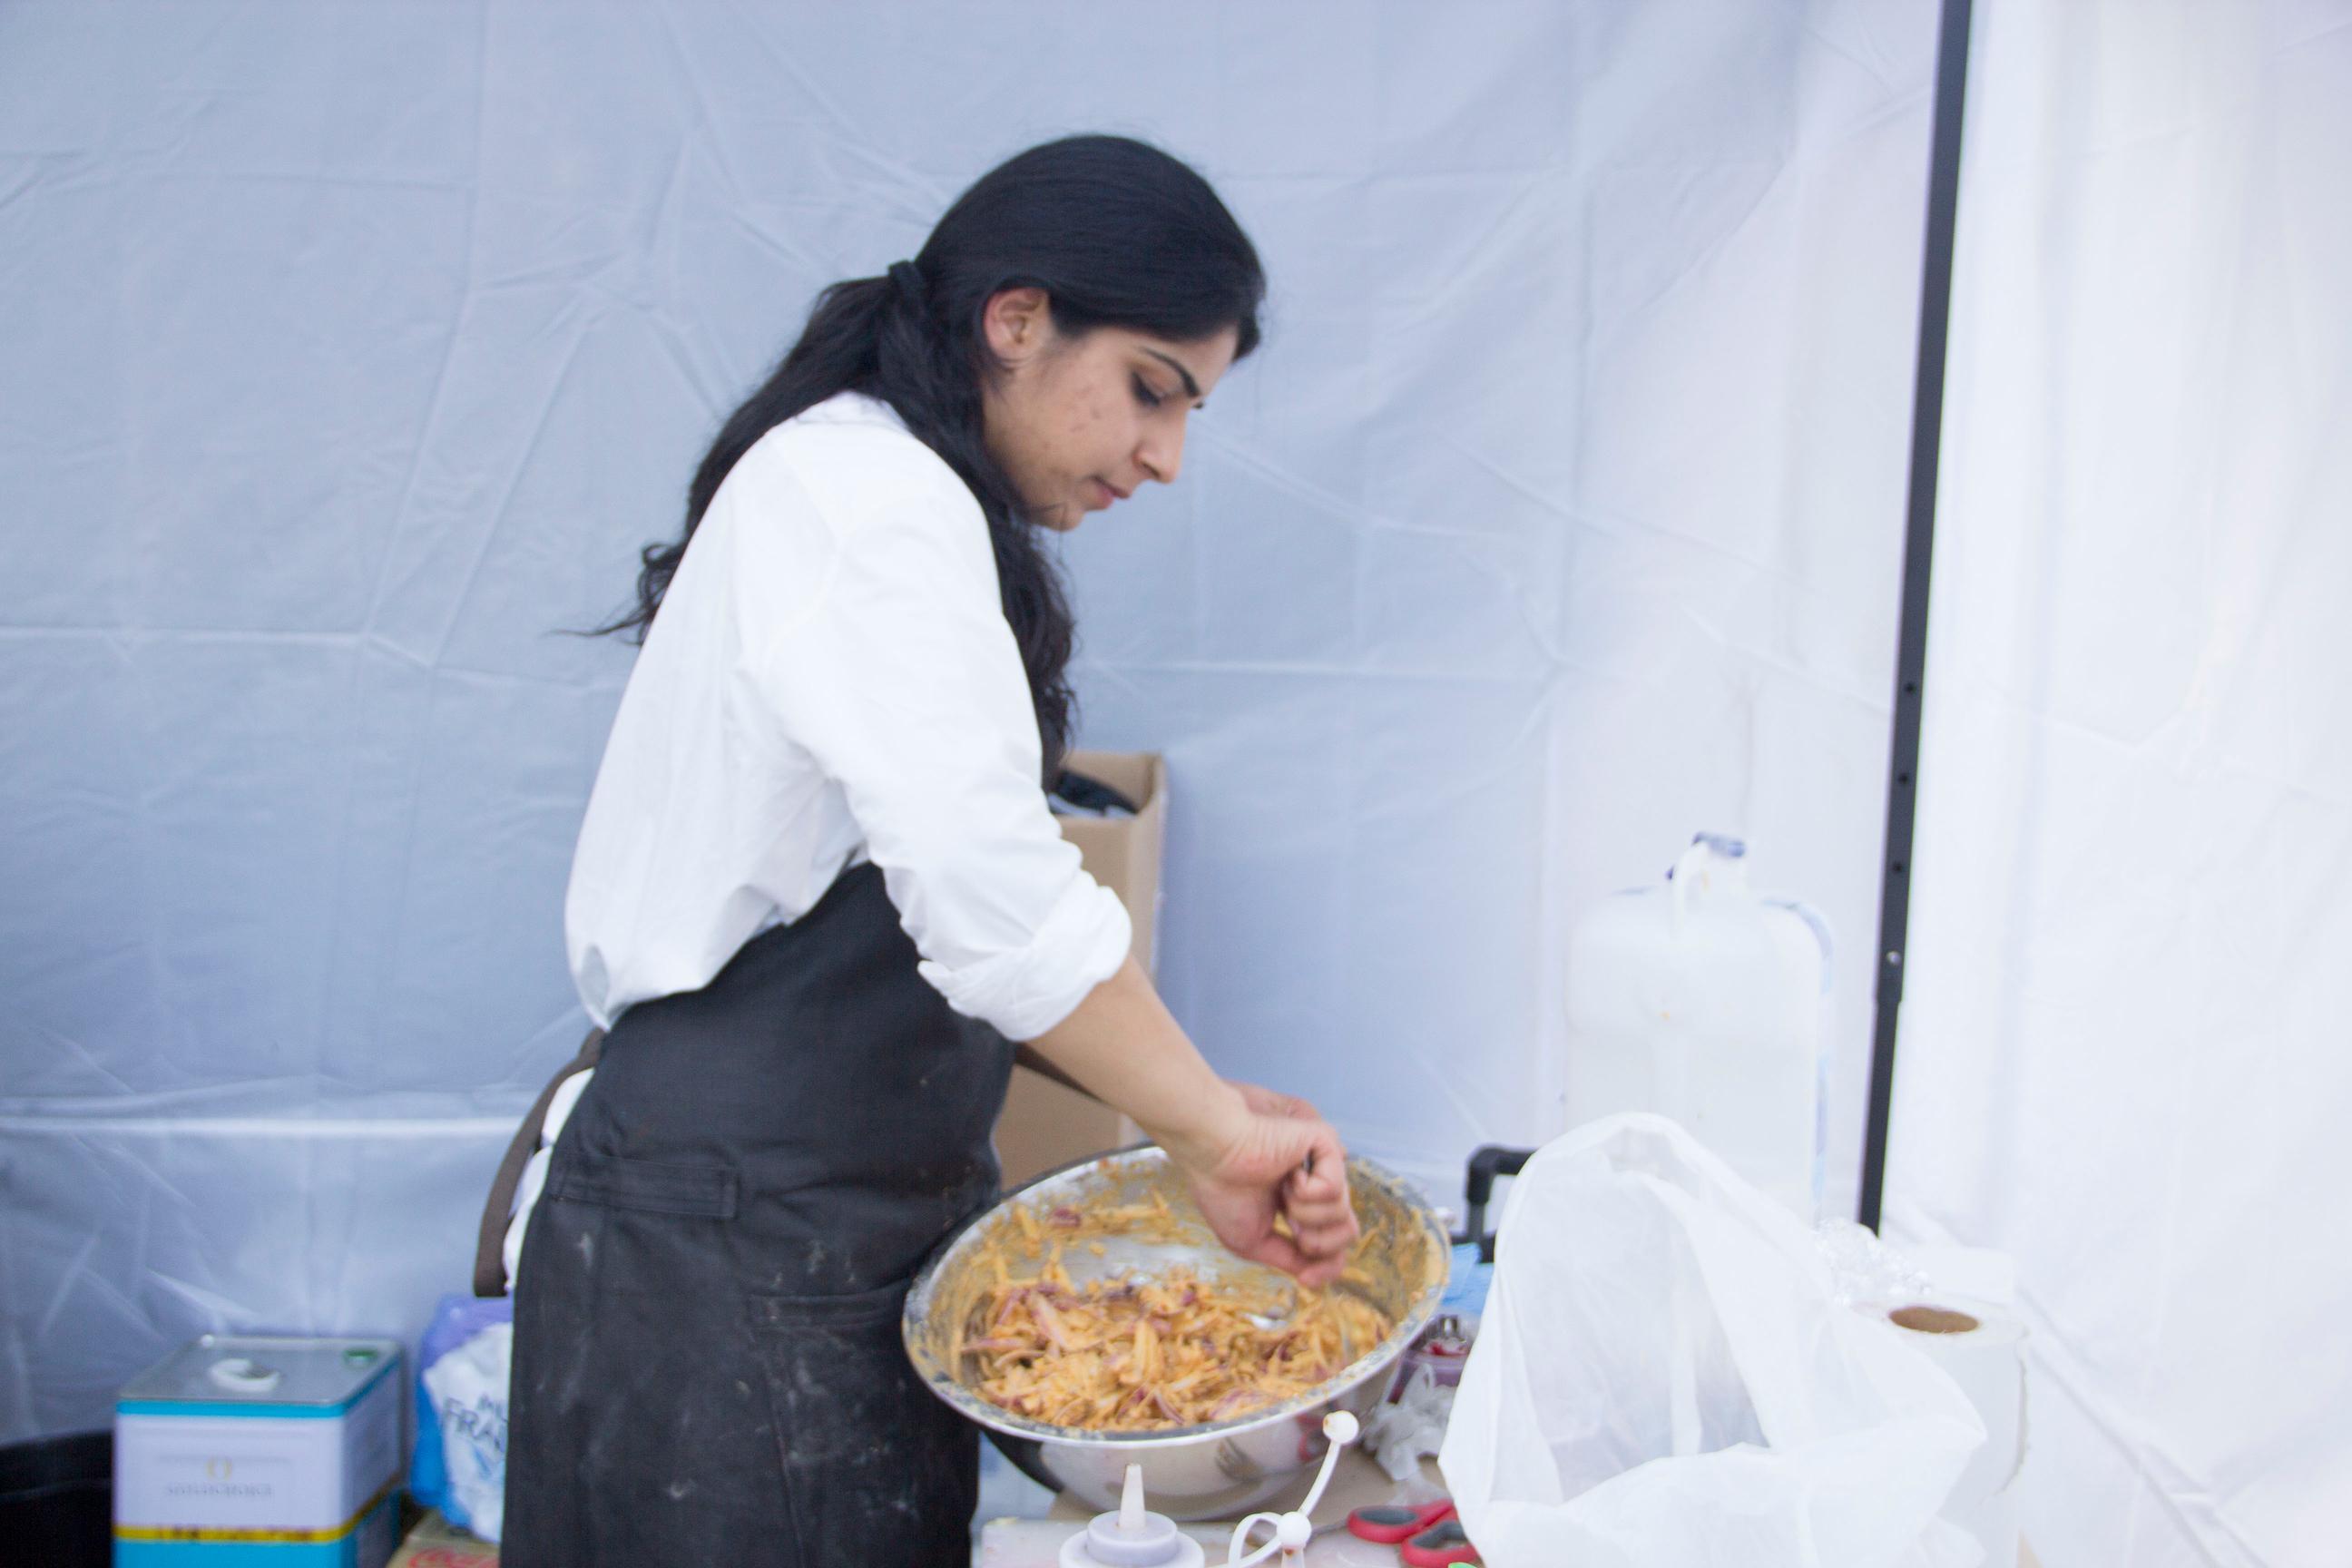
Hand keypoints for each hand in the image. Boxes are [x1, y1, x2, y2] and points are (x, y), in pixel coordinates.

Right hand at [1178, 1081, 1359, 1287]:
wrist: (1212, 1155)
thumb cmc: (1222, 1191)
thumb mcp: (1253, 1241)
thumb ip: (1288, 1259)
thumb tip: (1314, 1277)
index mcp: (1298, 1205)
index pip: (1332, 1242)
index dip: (1326, 1267)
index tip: (1306, 1281)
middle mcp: (1315, 1185)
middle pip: (1347, 1232)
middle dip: (1319, 1245)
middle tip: (1291, 1227)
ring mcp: (1322, 1165)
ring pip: (1343, 1214)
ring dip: (1305, 1215)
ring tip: (1280, 1191)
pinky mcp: (1326, 1144)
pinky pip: (1333, 1190)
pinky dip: (1304, 1193)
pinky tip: (1286, 1173)